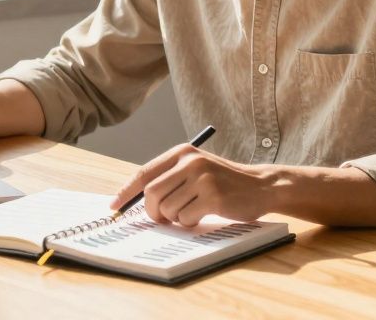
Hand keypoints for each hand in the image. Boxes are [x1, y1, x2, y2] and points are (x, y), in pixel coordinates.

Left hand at [110, 144, 269, 226]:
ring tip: (193, 211)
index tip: (114, 206)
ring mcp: (202, 178)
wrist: (261, 185)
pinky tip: (204, 215)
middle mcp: (190, 162)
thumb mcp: (195, 170)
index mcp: (182, 152)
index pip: (144, 172)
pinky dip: (191, 223)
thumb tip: (136, 200)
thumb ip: (169, 178)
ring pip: (168, 209)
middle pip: (151, 193)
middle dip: (152, 212)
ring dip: (177, 218)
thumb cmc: (223, 181)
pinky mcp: (213, 197)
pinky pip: (186, 218)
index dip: (126, 192)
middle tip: (162, 218)